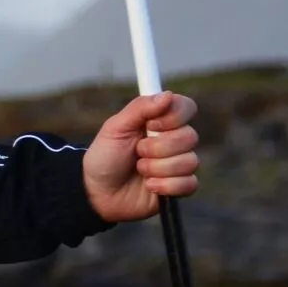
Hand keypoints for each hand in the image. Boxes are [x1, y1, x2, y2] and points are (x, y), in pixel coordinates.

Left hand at [82, 91, 200, 222]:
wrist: (97, 192)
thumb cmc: (105, 156)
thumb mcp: (115, 128)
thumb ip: (140, 108)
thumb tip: (168, 94)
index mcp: (158, 120)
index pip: (186, 107)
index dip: (174, 116)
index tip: (151, 124)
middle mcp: (173, 140)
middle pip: (190, 137)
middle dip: (158, 148)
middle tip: (138, 151)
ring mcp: (178, 163)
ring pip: (190, 161)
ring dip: (157, 168)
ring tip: (139, 169)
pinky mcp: (180, 186)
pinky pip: (189, 184)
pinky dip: (165, 185)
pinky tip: (149, 186)